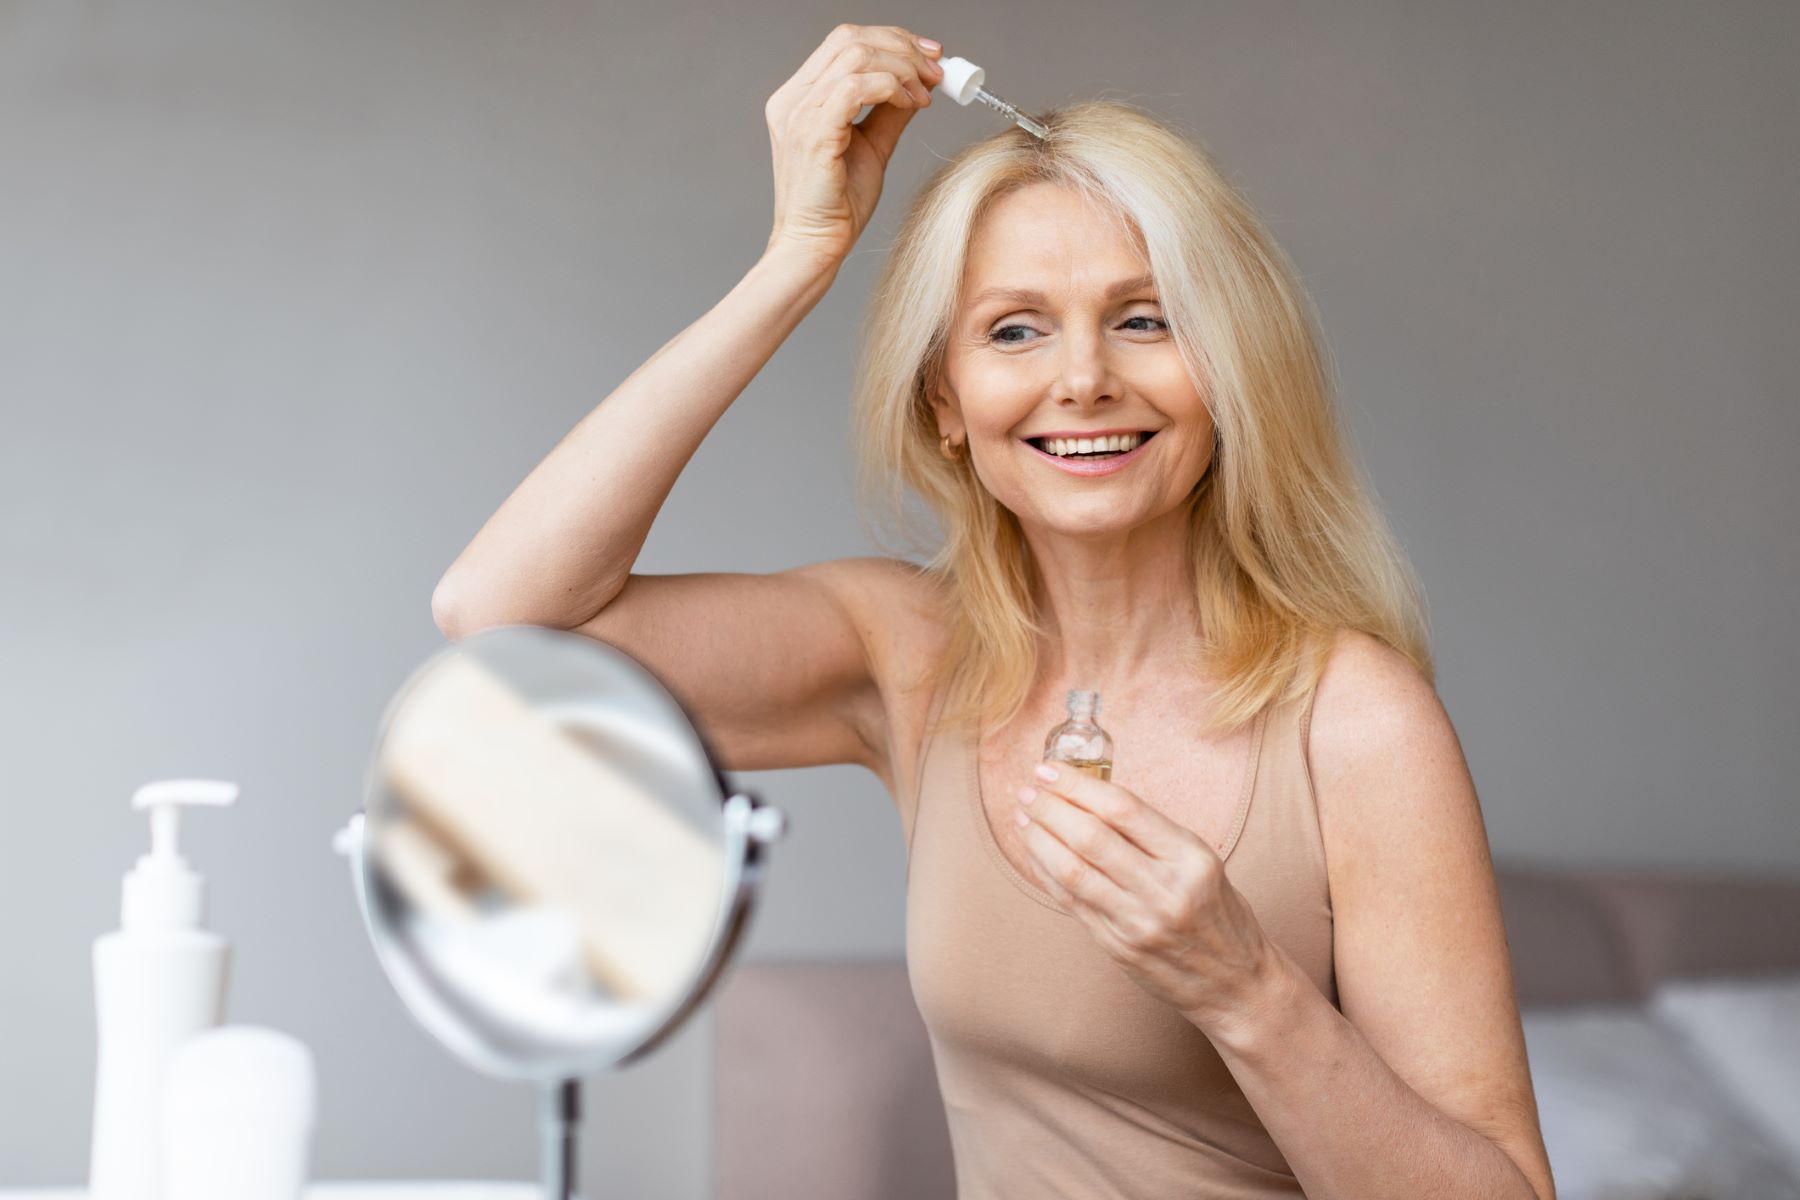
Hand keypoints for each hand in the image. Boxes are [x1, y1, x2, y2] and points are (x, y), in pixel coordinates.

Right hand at [763, 24, 943, 269]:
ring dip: (903, 68)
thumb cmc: (836, 204)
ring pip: (856, 57)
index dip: (892, 39)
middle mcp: (793, 99)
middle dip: (903, 47)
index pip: (844, 42)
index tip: (930, 55)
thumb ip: (890, 113)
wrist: (815, 245)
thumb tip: (918, 85)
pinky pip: (855, 88)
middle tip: (937, 71)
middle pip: (850, 39)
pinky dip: (891, 87)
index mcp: (799, 97)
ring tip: (926, 93)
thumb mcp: (872, 147)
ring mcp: (799, 115)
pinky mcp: (813, 134)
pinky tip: (910, 104)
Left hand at [1015, 761, 1287, 1032]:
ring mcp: (1139, 922)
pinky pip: (1072, 903)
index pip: (1123, 808)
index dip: (1078, 785)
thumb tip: (1090, 797)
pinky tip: (1035, 853)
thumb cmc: (1218, 914)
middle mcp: (1165, 890)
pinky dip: (1047, 873)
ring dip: (1040, 840)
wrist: (1237, 983)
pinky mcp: (1118, 948)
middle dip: (1051, 809)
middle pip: (1091, 837)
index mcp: (1190, 858)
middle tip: (1027, 791)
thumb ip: (1151, 835)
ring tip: (1024, 819)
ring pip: (1073, 871)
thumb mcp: (1201, 863)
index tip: (1049, 770)